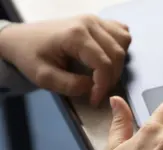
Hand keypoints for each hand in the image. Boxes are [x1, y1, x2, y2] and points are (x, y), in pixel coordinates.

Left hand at [0, 15, 130, 104]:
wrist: (21, 38)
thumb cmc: (31, 56)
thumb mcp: (44, 77)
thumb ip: (70, 86)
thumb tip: (93, 87)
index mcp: (75, 35)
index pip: (104, 64)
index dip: (104, 86)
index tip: (95, 99)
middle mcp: (89, 23)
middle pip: (117, 54)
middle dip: (111, 78)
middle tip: (98, 90)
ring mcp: (95, 20)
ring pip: (124, 42)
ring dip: (119, 63)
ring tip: (103, 75)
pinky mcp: (98, 21)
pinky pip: (121, 33)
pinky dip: (121, 47)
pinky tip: (109, 57)